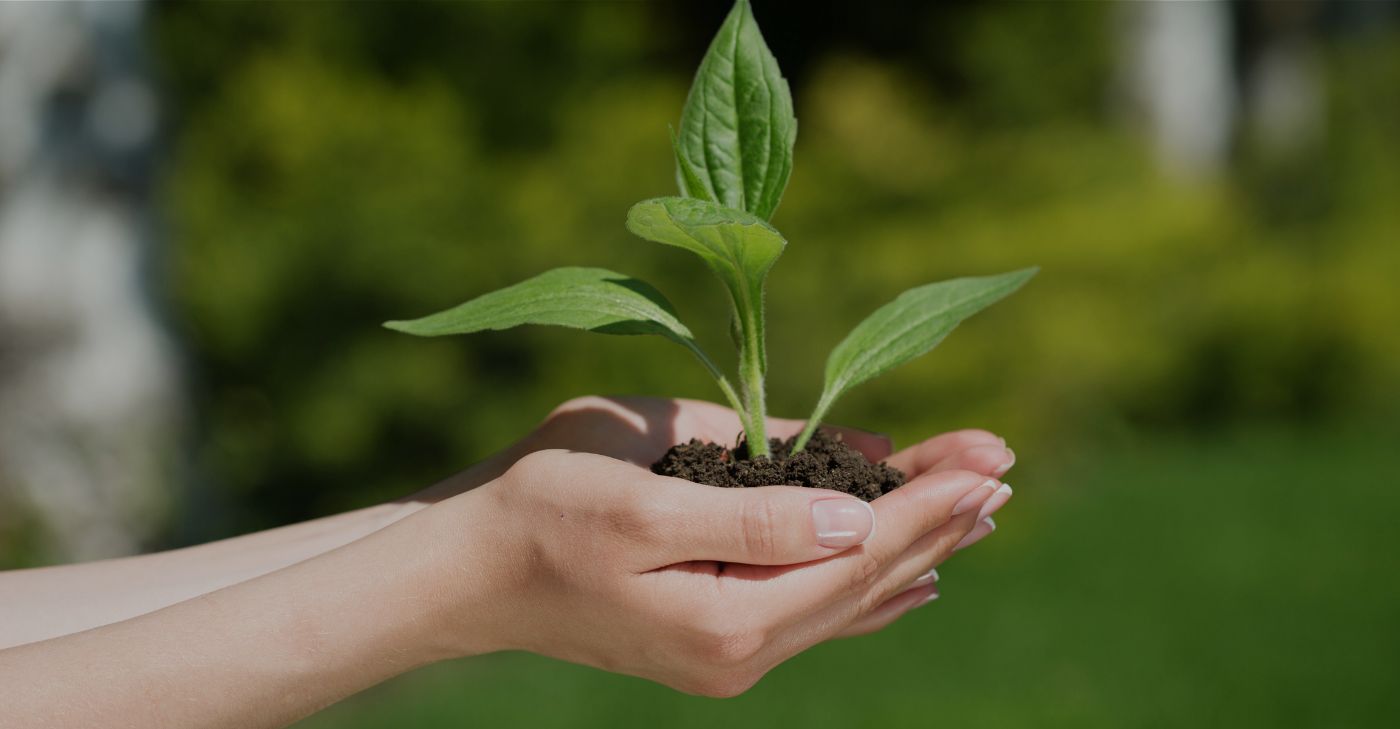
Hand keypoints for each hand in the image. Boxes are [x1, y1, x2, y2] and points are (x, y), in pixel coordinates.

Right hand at [425, 439, 1011, 696]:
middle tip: (1005, 467)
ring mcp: (729, 653)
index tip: (992, 457)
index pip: (862, 553)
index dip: (931, 502)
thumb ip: (754, 515)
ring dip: (916, 549)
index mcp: (731, 618)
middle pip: (868, 578)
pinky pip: (816, 613)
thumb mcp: (643, 503)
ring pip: (849, 597)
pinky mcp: (712, 638)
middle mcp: (742, 652)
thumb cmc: (540, 515)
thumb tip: (854, 516)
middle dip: (940, 519)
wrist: (464, 573)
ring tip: (979, 513)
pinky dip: (870, 589)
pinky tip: (911, 586)